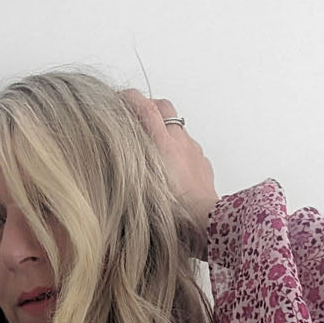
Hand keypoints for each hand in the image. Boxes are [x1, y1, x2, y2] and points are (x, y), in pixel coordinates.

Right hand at [119, 89, 218, 249]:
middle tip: (134, 118)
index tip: (118, 99)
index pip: (144, 106)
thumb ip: (130, 166)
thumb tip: (117, 156)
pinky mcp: (203, 164)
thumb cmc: (175, 213)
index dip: (129, 98)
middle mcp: (180, 142)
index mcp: (162, 144)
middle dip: (148, 106)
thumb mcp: (142, 189)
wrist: (206, 224)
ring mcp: (194, 151)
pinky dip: (178, 151)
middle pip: (164, 107)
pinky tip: (171, 170)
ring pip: (177, 128)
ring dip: (164, 131)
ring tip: (152, 151)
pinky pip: (189, 149)